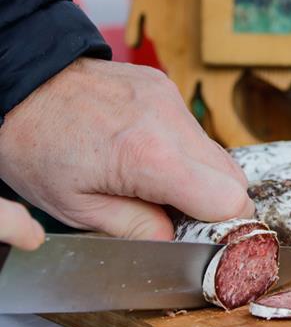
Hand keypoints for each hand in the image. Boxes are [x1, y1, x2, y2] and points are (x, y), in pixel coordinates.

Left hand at [0, 58, 253, 241]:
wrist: (20, 85)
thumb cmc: (37, 146)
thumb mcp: (77, 208)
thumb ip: (137, 230)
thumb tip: (175, 242)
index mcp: (150, 158)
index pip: (230, 200)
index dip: (225, 224)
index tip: (205, 234)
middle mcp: (171, 123)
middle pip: (234, 177)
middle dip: (214, 202)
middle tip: (177, 213)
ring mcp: (171, 100)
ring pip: (216, 153)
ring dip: (198, 175)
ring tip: (153, 180)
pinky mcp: (165, 87)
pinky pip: (193, 129)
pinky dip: (181, 148)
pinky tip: (146, 150)